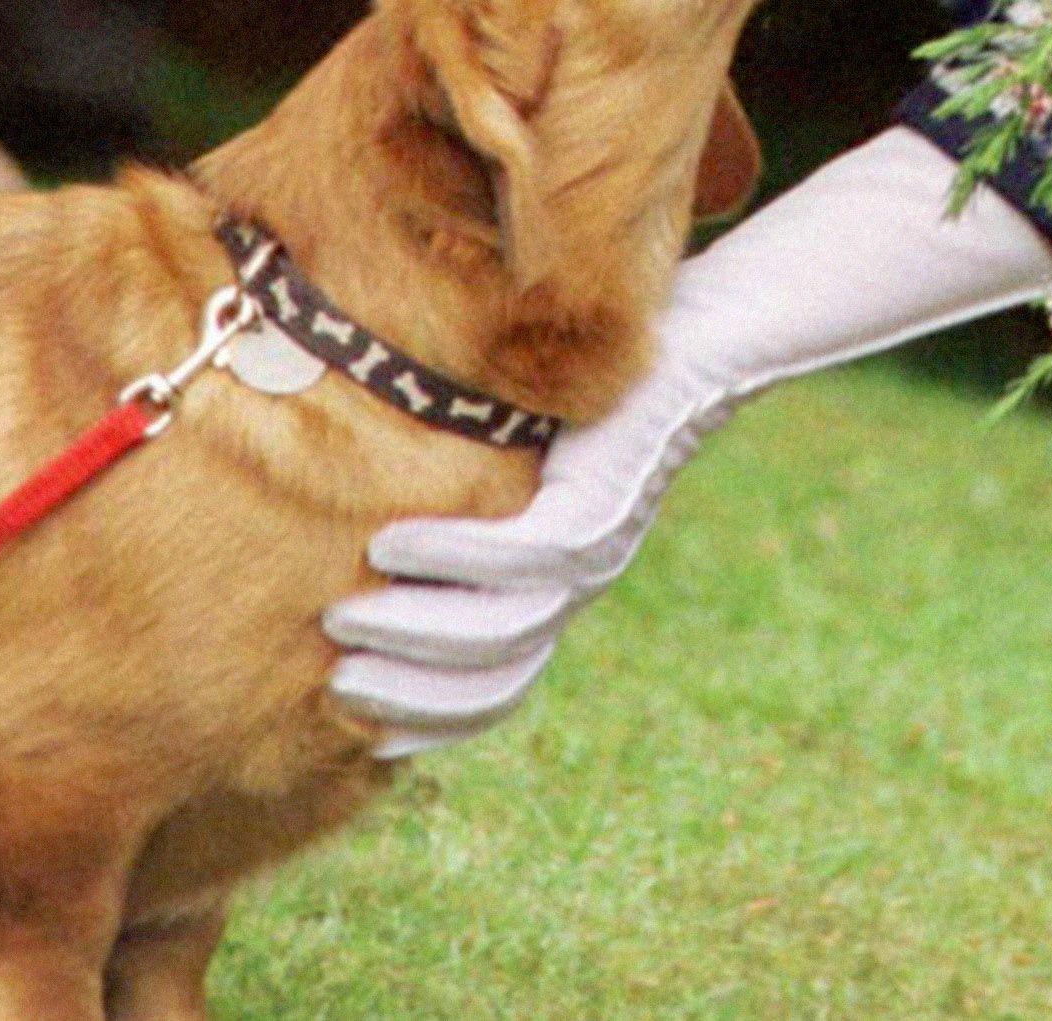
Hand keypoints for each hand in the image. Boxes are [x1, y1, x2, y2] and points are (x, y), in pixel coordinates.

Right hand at [323, 128, 1051, 754]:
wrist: (719, 329)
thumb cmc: (615, 372)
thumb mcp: (530, 441)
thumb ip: (473, 480)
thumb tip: (370, 503)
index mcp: (569, 575)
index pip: (499, 685)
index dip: (432, 716)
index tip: (361, 723)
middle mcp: (587, 576)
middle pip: (494, 677)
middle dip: (408, 693)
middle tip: (332, 677)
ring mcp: (600, 545)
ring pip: (501, 629)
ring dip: (415, 634)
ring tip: (345, 615)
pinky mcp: (604, 502)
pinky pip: (522, 555)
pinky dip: (451, 559)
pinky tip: (391, 542)